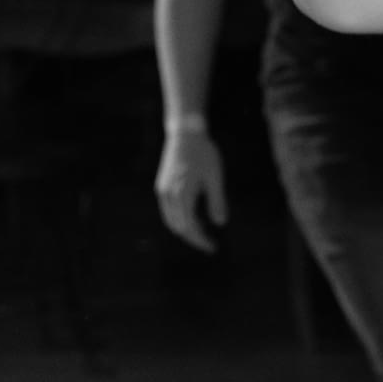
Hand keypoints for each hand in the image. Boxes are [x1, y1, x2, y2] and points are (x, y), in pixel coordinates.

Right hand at [154, 127, 226, 251]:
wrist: (185, 133)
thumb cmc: (203, 153)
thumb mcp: (215, 177)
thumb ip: (217, 201)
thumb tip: (220, 223)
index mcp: (182, 194)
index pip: (190, 227)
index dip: (201, 240)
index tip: (213, 248)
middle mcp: (168, 195)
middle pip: (178, 227)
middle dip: (194, 238)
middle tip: (210, 244)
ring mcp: (163, 191)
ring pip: (171, 221)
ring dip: (186, 230)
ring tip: (204, 232)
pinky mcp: (162, 186)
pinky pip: (169, 211)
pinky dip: (181, 219)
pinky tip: (195, 217)